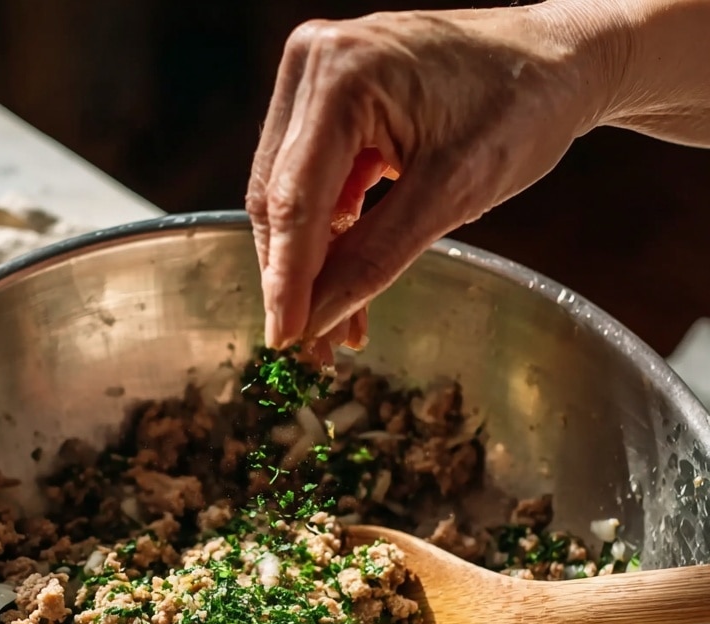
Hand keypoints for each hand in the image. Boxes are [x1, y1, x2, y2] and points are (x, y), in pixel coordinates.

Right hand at [245, 4, 621, 348]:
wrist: (560, 60)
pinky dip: (331, 238)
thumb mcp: (451, 193)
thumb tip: (318, 320)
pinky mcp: (332, 102)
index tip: (287, 340)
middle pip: (280, 198)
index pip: (295, 198)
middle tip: (309, 347)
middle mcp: (316, 63)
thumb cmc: (524, 105)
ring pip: (292, 198)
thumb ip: (375, 259)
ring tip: (336, 330)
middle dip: (295, 279)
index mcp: (342, 74)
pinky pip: (316, 184)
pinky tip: (347, 286)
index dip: (287, 279)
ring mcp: (320, 78)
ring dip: (312, 267)